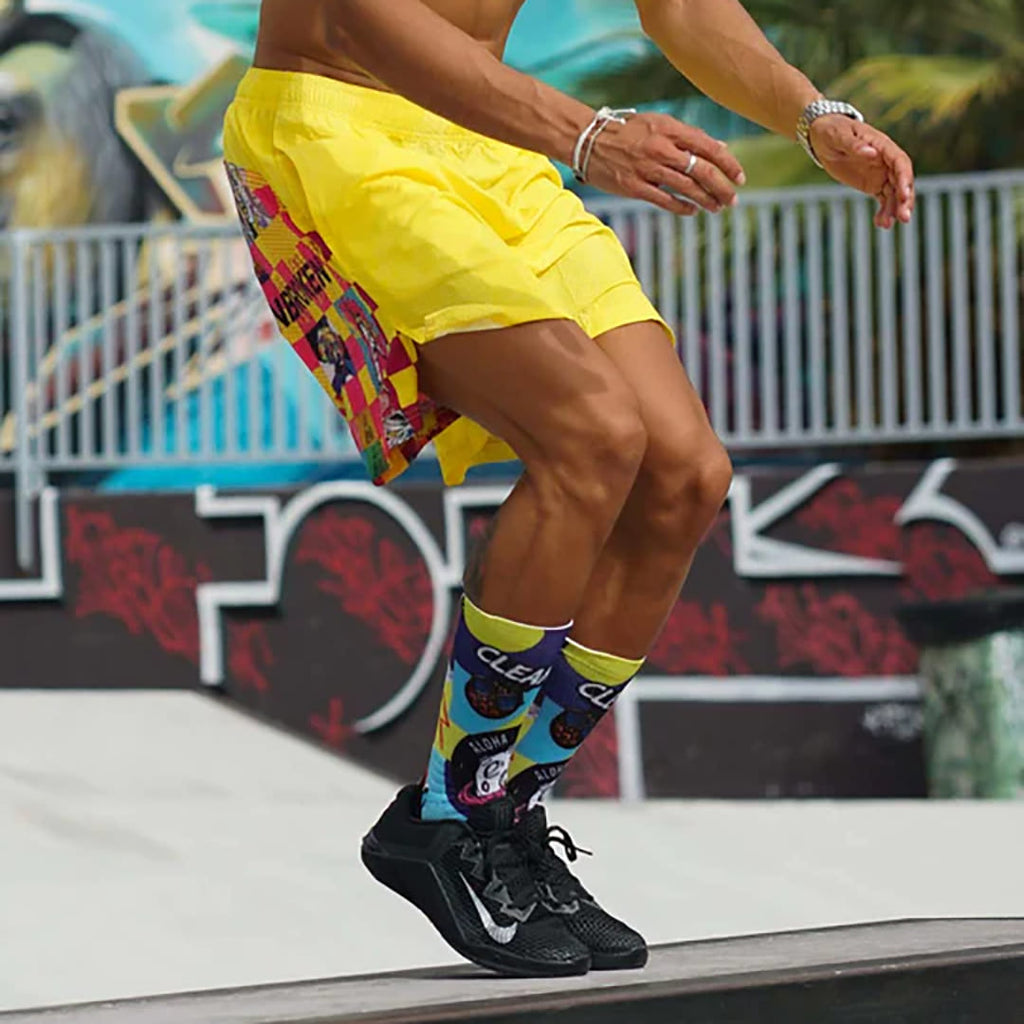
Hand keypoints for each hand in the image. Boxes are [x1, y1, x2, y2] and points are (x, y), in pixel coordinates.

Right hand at [586, 112, 745, 215]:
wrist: (588, 139)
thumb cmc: (626, 131)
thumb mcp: (658, 123)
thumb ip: (688, 136)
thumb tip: (720, 149)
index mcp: (669, 128)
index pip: (708, 147)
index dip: (728, 164)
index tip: (740, 177)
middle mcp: (660, 148)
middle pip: (701, 170)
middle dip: (722, 187)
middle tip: (733, 200)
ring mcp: (647, 168)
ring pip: (686, 188)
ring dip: (706, 200)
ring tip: (717, 208)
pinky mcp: (633, 187)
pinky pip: (664, 200)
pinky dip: (682, 207)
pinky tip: (693, 210)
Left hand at [809, 116, 914, 228]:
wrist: (822, 137)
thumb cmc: (832, 131)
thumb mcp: (839, 136)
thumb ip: (855, 145)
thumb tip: (872, 153)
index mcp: (882, 146)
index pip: (900, 162)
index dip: (904, 178)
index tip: (904, 195)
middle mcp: (886, 160)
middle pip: (901, 180)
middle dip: (904, 199)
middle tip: (904, 218)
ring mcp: (881, 173)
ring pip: (894, 193)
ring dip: (894, 209)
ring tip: (887, 225)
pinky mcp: (873, 184)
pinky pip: (883, 199)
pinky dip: (884, 211)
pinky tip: (881, 224)